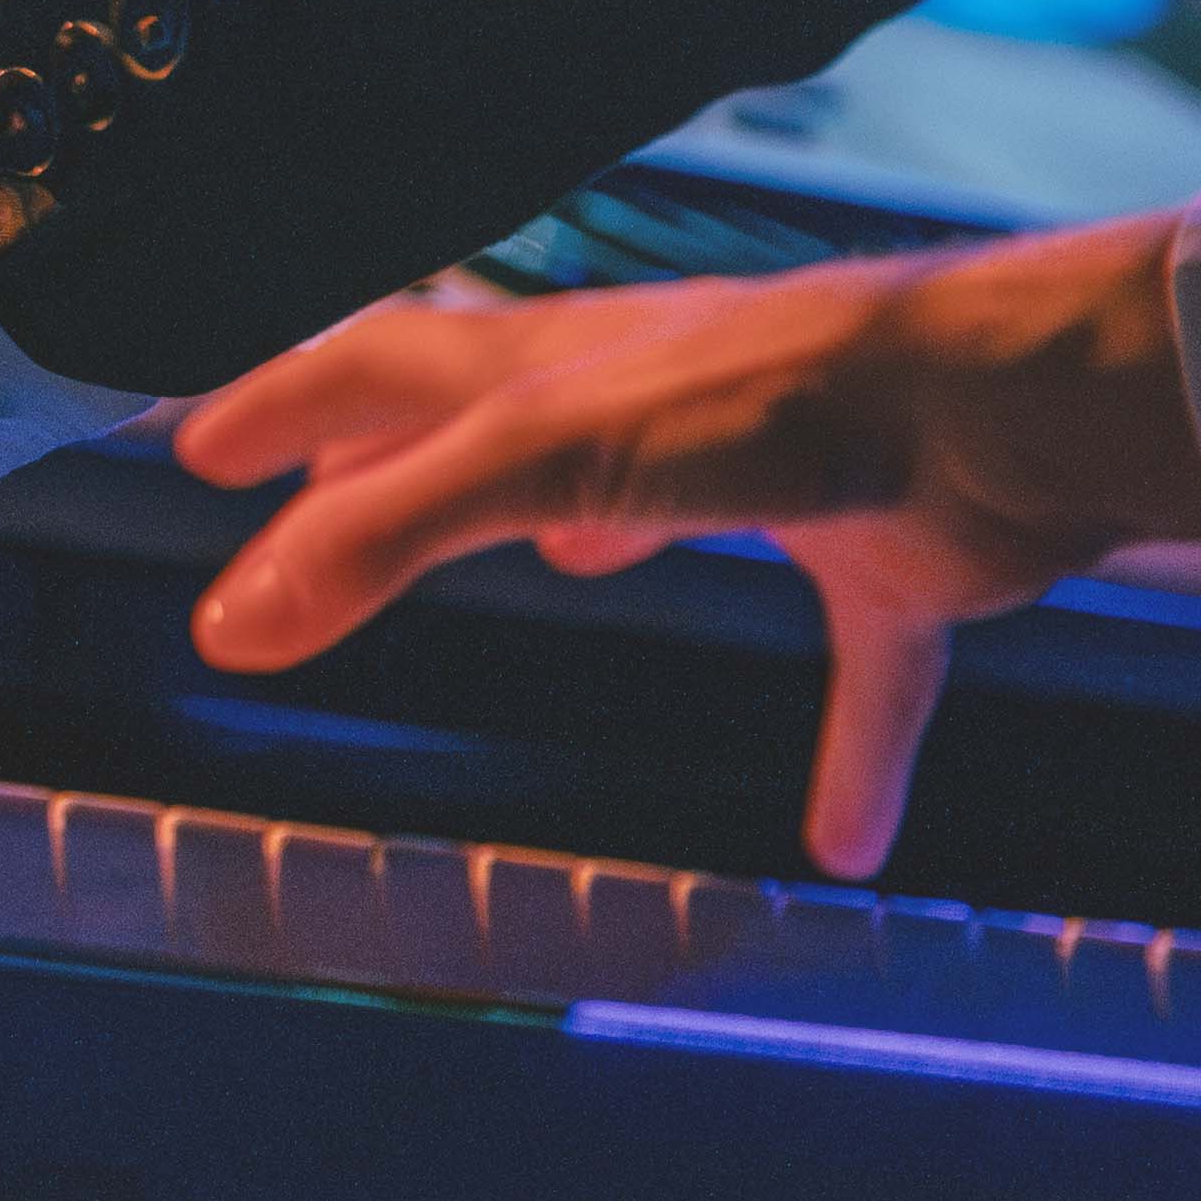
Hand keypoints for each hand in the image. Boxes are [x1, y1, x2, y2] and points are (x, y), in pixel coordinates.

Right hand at [167, 217, 1200, 878]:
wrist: (994, 409)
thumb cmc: (773, 394)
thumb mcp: (535, 457)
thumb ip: (382, 533)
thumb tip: (232, 620)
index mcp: (552, 363)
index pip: (379, 369)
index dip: (285, 406)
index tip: (207, 448)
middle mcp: (651, 406)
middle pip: (494, 424)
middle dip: (406, 462)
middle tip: (327, 498)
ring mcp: (772, 477)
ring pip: (660, 503)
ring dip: (595, 530)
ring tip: (557, 567)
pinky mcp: (889, 563)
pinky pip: (866, 670)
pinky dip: (851, 747)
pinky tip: (842, 836)